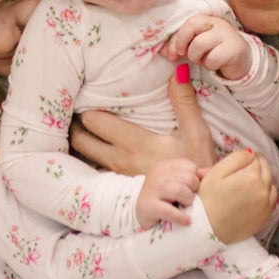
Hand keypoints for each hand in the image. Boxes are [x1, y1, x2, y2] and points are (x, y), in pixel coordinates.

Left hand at [71, 69, 217, 174]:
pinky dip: (91, 160)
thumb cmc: (198, 167)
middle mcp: (119, 160)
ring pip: (85, 157)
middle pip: (81, 140)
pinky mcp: (121, 188)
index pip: (94, 121)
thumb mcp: (197, 132)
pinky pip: (96, 172)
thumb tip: (178, 71)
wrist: (201, 206)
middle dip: (77, 125)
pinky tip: (99, 152)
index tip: (87, 96)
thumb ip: (184, 101)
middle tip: (80, 113)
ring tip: (85, 130)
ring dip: (83, 142)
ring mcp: (118, 176)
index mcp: (134, 143)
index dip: (86, 108)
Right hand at [136, 156, 201, 226]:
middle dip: (193, 190)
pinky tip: (186, 221)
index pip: (190, 167)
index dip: (195, 179)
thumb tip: (210, 172)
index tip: (190, 189)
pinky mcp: (149, 206)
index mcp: (165, 166)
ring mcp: (152, 190)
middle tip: (187, 200)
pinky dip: (181, 217)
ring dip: (187, 200)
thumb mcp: (174, 182)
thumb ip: (193, 176)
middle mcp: (158, 175)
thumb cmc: (161, 197)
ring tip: (185, 207)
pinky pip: (170, 211)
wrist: (136, 211)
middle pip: (188, 178)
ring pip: (180, 190)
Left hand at [161, 15, 252, 82]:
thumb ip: (179, 47)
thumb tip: (163, 51)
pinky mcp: (235, 48)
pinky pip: (213, 58)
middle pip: (191, 25)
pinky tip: (216, 64)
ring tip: (204, 60)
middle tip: (185, 55)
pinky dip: (211, 65)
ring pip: (199, 43)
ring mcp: (227, 33)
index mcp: (205, 20)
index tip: (172, 54)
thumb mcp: (195, 48)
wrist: (242, 62)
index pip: (186, 22)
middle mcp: (216, 23)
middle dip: (183, 43)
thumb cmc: (215, 53)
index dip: (176, 39)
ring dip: (197, 57)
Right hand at [199, 147, 276, 242]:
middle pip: (265, 169)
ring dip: (263, 178)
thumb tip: (251, 153)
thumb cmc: (209, 200)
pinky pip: (272, 198)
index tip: (239, 162)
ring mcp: (267, 203)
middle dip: (256, 166)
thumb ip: (237, 158)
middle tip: (244, 169)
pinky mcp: (266, 215)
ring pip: (270, 182)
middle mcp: (264, 189)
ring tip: (248, 182)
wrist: (209, 229)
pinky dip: (266, 193)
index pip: (254, 157)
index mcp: (252, 176)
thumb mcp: (217, 172)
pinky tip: (254, 194)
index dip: (246, 157)